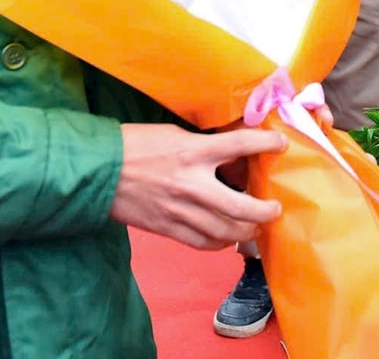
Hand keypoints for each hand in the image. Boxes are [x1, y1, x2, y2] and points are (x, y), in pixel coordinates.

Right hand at [110, 124, 284, 249]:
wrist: (98, 171)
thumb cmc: (134, 145)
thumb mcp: (173, 134)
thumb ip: (202, 146)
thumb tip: (230, 155)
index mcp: (193, 152)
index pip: (240, 146)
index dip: (266, 145)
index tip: (280, 146)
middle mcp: (192, 184)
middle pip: (242, 206)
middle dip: (265, 210)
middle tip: (274, 208)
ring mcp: (181, 211)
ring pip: (226, 232)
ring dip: (247, 231)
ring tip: (255, 226)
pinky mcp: (169, 229)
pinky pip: (204, 243)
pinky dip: (221, 243)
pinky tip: (227, 238)